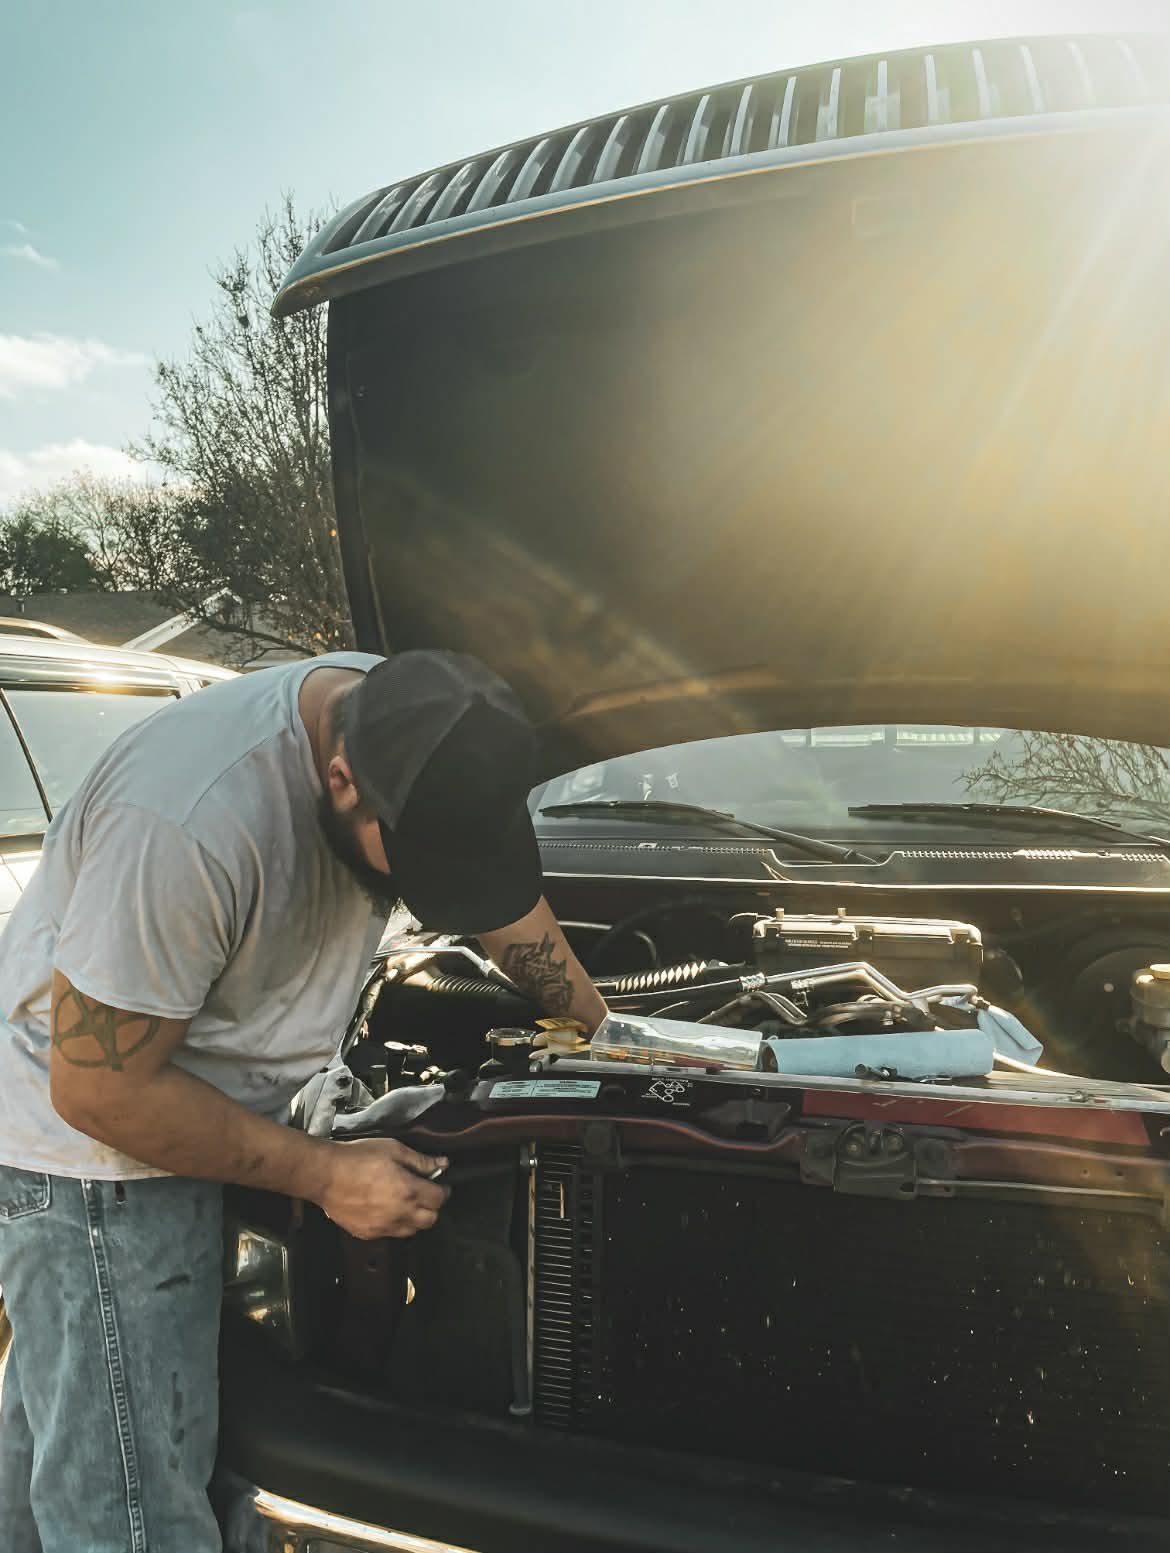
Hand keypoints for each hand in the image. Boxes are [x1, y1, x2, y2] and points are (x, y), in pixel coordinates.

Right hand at [317, 1138, 449, 1239]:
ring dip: (415, 1218)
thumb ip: (420, 1160)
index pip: (439, 1199)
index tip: (438, 1184)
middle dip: (432, 1207)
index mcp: (408, 1191)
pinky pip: (390, 1235)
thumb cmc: (358, 1158)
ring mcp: (383, 1227)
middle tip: (424, 1194)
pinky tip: (387, 1210)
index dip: (442, 1190)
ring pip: (412, 1231)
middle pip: (430, 1220)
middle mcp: (399, 1213)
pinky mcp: (368, 1233)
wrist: (325, 1175)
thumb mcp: (393, 1150)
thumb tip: (442, 1164)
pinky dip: (395, 1225)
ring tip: (405, 1202)